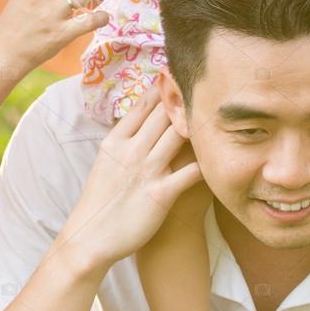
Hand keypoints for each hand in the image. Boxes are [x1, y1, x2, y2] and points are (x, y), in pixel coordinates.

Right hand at [55, 84, 203, 274]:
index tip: (176, 72)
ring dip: (196, 121)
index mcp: (115, 141)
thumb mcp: (105, 162)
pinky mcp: (160, 194)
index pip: (143, 106)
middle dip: (182, 96)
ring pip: (177, 135)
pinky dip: (205, 161)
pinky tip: (220, 151)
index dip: (162, 88)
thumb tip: (139, 124)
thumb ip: (123, 142)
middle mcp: (130, 151)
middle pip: (163, 114)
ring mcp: (146, 171)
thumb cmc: (99, 201)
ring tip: (216, 107)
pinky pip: (190, 172)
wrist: (90, 238)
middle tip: (203, 80)